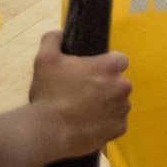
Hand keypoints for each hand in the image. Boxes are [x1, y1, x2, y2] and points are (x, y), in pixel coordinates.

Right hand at [30, 31, 131, 157]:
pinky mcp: (119, 130)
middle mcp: (122, 86)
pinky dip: (106, 123)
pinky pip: (117, 123)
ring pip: (119, 103)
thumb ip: (53, 39)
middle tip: (84, 92)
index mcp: (109, 66)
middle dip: (106, 85)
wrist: (48, 132)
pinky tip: (90, 124)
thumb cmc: (49, 93)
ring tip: (85, 111)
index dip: (106, 65)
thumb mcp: (44, 59)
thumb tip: (60, 34)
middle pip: (119, 82)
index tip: (92, 72)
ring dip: (107, 104)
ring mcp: (122, 110)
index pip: (119, 60)